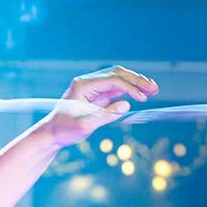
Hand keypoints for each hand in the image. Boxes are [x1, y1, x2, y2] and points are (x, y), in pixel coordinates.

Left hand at [41, 67, 156, 146]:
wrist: (52, 133)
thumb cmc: (65, 129)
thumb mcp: (85, 125)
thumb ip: (106, 115)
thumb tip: (126, 104)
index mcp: (84, 85)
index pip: (112, 80)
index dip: (130, 88)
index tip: (143, 98)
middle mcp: (89, 82)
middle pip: (117, 74)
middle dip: (137, 80)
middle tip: (155, 88)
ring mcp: (94, 87)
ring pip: (119, 78)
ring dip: (135, 83)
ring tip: (153, 89)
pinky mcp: (97, 95)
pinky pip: (116, 88)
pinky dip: (130, 90)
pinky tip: (141, 94)